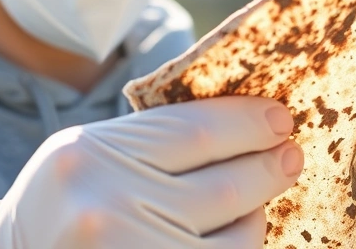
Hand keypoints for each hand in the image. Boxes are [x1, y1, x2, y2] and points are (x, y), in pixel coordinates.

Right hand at [0, 96, 303, 248]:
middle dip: (267, 170)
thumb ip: (153, 138)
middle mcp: (107, 207)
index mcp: (91, 155)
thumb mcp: (90, 154)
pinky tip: (240, 235)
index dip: (247, 124)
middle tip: (291, 156)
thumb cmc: (64, 201)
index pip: (193, 131)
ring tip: (258, 204)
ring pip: (232, 241)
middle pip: (222, 187)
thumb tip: (245, 123)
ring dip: (257, 218)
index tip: (280, 119)